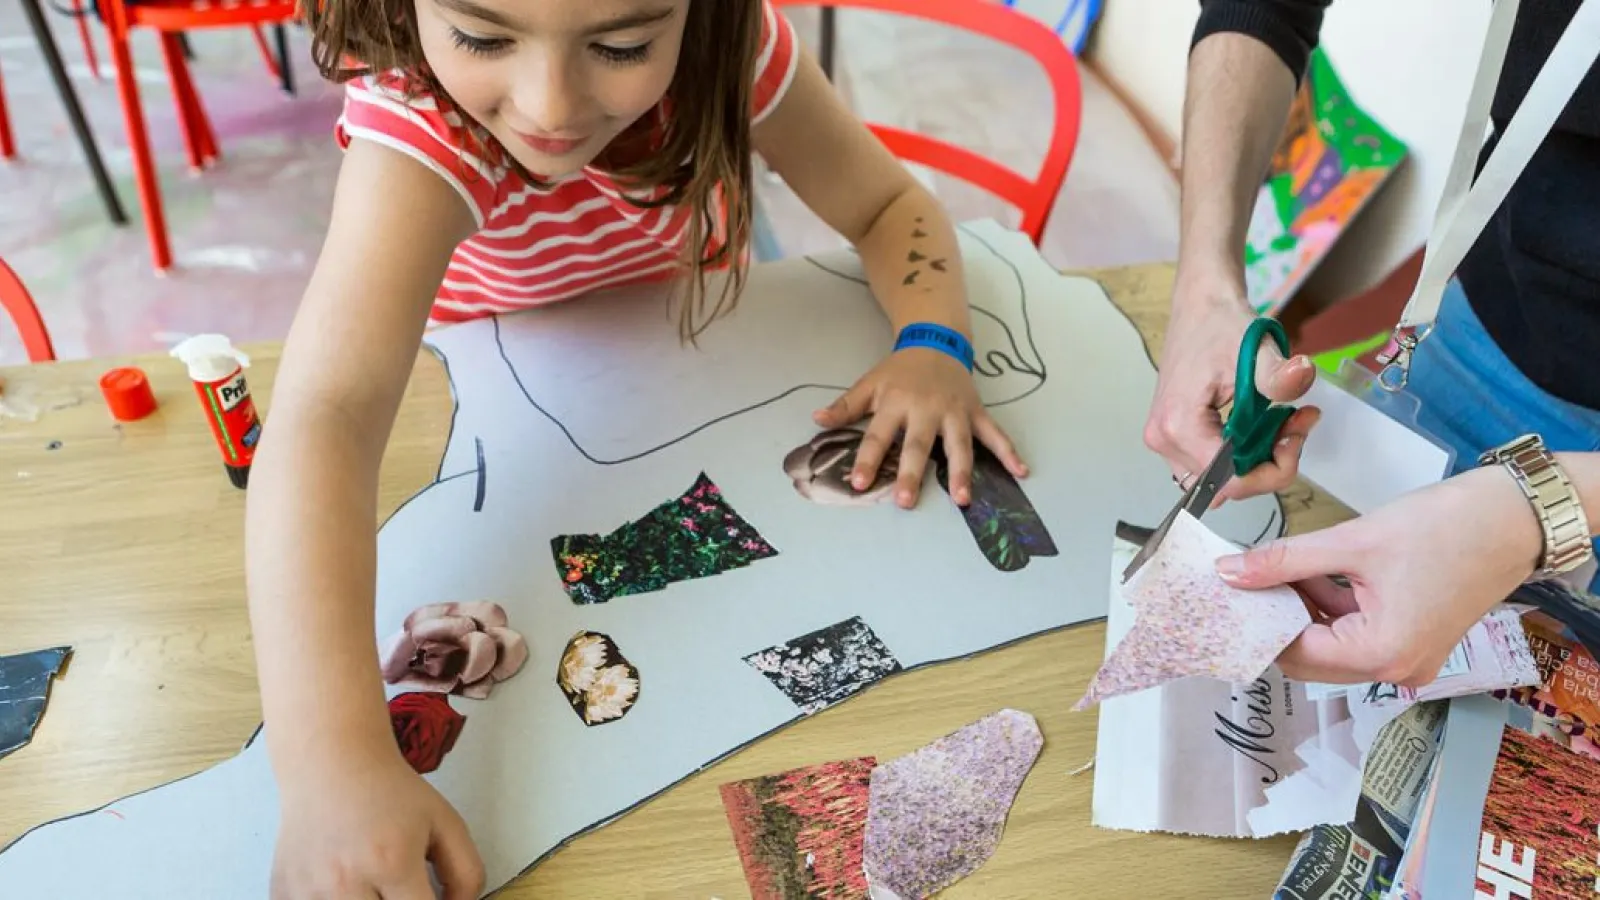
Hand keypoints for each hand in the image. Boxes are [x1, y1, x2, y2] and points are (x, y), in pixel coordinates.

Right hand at [271, 745, 484, 898]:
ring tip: (373, 887)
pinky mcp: (283, 894)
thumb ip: (466, 873)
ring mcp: (308, 892)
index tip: (430, 898)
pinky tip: (341, 888)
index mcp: (391, 863)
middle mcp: (345, 883)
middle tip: (400, 890)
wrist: (331, 764)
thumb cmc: (392, 794)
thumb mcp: (446, 823)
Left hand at [813, 346, 1025, 508]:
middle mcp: (926, 409)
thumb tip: (817, 420)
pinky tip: (1021, 471)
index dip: (868, 459)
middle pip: (918, 445)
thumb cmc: (899, 370)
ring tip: (963, 499)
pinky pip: (994, 434)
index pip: (878, 435)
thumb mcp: (870, 383)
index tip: (859, 483)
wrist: (935, 341)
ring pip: (959, 444)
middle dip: (912, 473)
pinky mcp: (976, 412)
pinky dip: (1009, 452)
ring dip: (962, 471)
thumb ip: (846, 406)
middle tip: (906, 501)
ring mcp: (954, 412)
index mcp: (896, 403)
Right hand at [1145, 284, 1320, 501]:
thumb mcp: (1255, 349)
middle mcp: (1164, 440)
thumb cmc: (1220, 325)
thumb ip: (1278, 374)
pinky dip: (1243, 452)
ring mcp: (1165, 441)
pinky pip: (1212, 465)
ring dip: (1258, 458)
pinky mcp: (1174, 437)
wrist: (1200, 307)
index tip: (1296, 431)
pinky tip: (1260, 425)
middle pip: (1227, 484)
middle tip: (1296, 421)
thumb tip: (1302, 375)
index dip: (1273, 467)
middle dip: (1270, 461)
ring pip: (1221, 479)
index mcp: (1179, 425)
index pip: (1230, 480)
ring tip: (1281, 420)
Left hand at [1213, 465, 1543, 685]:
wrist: (1515, 516)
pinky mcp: (1412, 638)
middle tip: (1243, 580)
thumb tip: (1228, 573)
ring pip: (1330, 644)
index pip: (1293, 655)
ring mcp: (1407, 656)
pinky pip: (1355, 631)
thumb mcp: (1352, 541)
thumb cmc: (1445, 527)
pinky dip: (1329, 605)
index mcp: (1381, 653)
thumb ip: (1284, 560)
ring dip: (1301, 609)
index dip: (1256, 625)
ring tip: (1277, 567)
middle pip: (1310, 658)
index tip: (1224, 597)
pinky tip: (1312, 570)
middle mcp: (1395, 668)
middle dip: (1275, 619)